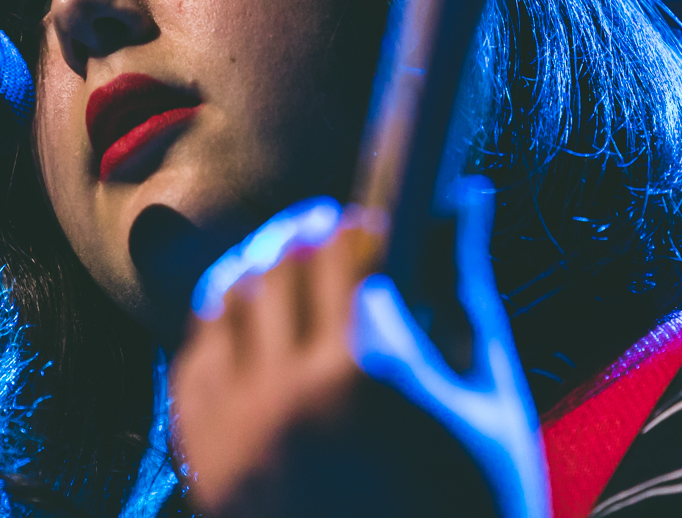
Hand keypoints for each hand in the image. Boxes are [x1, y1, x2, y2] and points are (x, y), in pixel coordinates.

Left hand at [170, 180, 547, 517]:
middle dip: (314, 240)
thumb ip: (464, 287)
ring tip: (300, 282)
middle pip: (280, 263)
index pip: (343, 248)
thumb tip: (465, 194)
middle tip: (343, 248)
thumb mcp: (487, 398)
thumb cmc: (473, 505)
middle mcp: (288, 397)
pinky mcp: (205, 462)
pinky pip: (194, 360)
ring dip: (264, 274)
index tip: (379, 228)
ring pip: (226, 299)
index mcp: (367, 375)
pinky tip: (261, 335)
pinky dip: (224, 331)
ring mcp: (236, 433)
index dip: (364, 226)